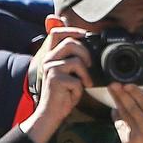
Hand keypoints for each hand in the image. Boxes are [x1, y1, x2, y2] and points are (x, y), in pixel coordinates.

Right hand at [26, 26, 92, 142]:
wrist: (52, 112)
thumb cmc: (64, 93)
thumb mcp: (72, 73)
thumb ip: (77, 60)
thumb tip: (93, 50)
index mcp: (52, 55)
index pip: (57, 33)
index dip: (72, 30)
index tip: (87, 34)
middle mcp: (48, 59)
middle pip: (70, 43)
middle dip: (86, 53)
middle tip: (90, 65)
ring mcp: (50, 68)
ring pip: (76, 61)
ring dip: (86, 74)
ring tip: (85, 83)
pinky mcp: (55, 79)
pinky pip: (77, 79)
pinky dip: (80, 88)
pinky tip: (73, 93)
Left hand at [108, 82, 142, 142]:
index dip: (136, 93)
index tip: (128, 85)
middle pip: (132, 108)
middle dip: (122, 95)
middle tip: (114, 84)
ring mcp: (136, 138)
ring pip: (124, 116)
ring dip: (117, 103)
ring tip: (113, 92)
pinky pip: (120, 126)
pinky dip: (117, 117)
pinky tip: (115, 110)